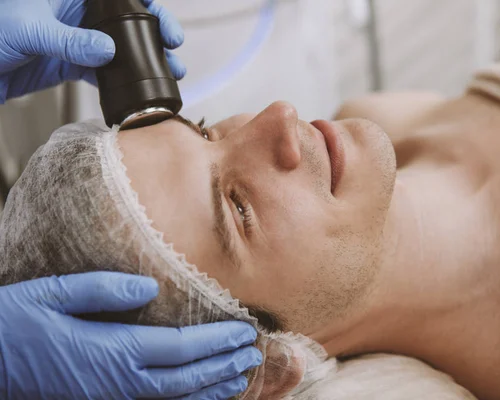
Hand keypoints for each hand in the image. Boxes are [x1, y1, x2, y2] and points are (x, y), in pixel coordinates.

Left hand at [0, 0, 186, 102]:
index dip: (144, 1)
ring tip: (168, 70)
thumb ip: (70, 40)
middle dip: (153, 31)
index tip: (161, 19)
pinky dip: (120, 81)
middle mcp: (75, 15)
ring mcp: (74, 40)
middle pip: (124, 19)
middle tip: (173, 45)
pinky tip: (134, 88)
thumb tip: (107, 50)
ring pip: (118, 48)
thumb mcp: (29, 30)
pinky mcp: (69, 65)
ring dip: (144, 60)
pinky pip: (101, 72)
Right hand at [0, 272, 261, 399]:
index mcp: (111, 351)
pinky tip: (206, 396)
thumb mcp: (52, 295)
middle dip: (224, 364)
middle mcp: (118, 382)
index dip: (216, 340)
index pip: (179, 348)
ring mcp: (113, 398)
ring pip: (176, 399)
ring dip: (214, 387)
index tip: (244, 330)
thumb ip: (102, 289)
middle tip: (255, 352)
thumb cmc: (16, 324)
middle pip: (186, 377)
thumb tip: (149, 287)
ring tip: (243, 375)